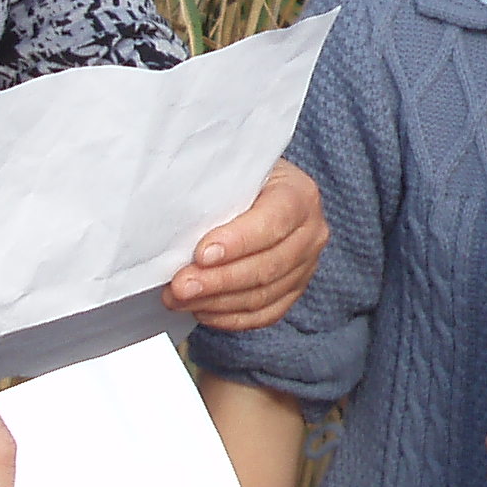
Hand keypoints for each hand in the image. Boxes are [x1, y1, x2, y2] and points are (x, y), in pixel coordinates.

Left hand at [167, 160, 326, 328]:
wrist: (260, 188)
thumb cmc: (240, 177)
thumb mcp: (232, 169)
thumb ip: (214, 189)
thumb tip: (176, 216)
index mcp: (300, 195)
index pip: (272, 222)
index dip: (237, 242)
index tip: (202, 254)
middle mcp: (311, 232)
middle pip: (267, 265)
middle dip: (218, 280)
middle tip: (181, 285)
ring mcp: (306, 265)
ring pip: (263, 294)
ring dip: (216, 301)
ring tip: (180, 298)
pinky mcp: (294, 289)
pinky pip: (264, 314)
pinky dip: (230, 317)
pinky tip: (202, 310)